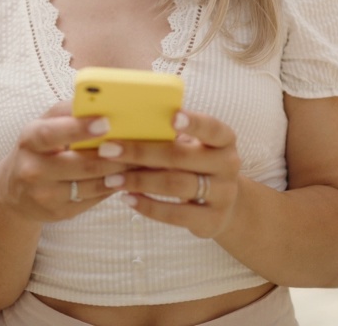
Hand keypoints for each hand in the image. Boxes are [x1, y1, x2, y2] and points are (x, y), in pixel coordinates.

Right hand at [0, 102, 128, 222]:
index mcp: (29, 141)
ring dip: (120, 173)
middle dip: (113, 155)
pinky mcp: (59, 213)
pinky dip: (113, 188)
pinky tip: (128, 178)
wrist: (14, 192)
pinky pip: (93, 199)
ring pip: (92, 184)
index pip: (52, 133)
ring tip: (141, 161)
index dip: (79, 128)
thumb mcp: (43, 125)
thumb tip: (99, 98)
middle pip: (81, 164)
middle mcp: (32, 170)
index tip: (106, 122)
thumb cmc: (38, 148)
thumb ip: (68, 111)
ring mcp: (45, 195)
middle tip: (138, 144)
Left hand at [97, 110, 240, 238]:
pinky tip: (127, 199)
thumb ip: (170, 136)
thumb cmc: (196, 164)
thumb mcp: (193, 146)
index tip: (172, 116)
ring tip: (111, 179)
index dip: (193, 122)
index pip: (212, 128)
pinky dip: (148, 206)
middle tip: (108, 150)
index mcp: (224, 139)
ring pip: (176, 185)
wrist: (223, 203)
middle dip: (141, 153)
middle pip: (182, 157)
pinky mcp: (213, 221)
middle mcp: (229, 165)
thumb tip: (125, 124)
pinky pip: (176, 215)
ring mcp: (224, 194)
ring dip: (139, 181)